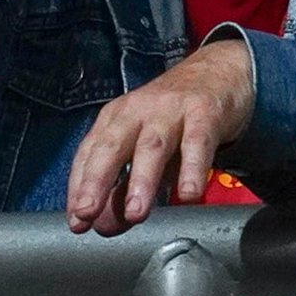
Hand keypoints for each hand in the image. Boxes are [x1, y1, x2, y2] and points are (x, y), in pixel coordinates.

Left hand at [66, 39, 253, 236]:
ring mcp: (171, 110)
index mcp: (116, 119)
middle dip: (96, 181)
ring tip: (136, 212)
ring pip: (152, 145)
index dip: (78, 189)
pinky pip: (197, 142)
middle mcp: (138, 111)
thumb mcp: (144, 151)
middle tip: (87, 214)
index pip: (88, 154)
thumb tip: (104, 225)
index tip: (76, 221)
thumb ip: (123, 188)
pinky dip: (192, 168)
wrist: (219, 70)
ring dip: (141, 180)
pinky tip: (189, 193)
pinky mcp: (204, 112)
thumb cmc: (175, 115)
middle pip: (112, 146)